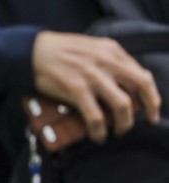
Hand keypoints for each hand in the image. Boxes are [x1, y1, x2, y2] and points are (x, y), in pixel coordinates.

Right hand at [33, 31, 160, 142]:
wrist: (31, 50)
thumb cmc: (58, 50)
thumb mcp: (90, 47)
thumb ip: (109, 60)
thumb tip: (126, 83)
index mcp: (111, 50)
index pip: (142, 73)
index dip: (151, 94)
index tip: (151, 107)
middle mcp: (105, 61)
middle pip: (141, 86)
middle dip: (149, 107)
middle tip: (147, 120)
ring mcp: (91, 75)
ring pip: (122, 106)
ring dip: (124, 123)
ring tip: (119, 130)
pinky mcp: (76, 89)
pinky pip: (96, 116)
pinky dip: (100, 130)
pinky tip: (98, 135)